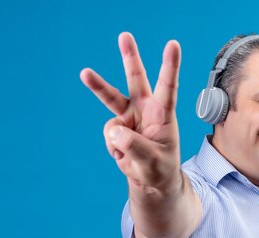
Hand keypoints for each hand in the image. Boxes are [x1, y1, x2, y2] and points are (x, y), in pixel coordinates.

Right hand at [80, 32, 181, 191]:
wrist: (151, 180)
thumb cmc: (160, 167)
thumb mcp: (153, 161)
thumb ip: (135, 146)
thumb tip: (115, 130)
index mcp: (163, 113)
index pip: (168, 87)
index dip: (170, 66)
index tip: (173, 44)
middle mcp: (145, 110)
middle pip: (136, 80)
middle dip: (130, 57)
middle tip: (125, 36)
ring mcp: (129, 117)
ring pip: (111, 97)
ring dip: (97, 85)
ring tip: (85, 73)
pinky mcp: (117, 128)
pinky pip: (109, 135)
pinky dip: (114, 147)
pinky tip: (123, 154)